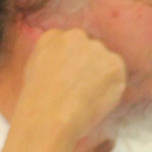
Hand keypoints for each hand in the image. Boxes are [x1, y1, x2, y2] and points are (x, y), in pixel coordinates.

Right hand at [13, 26, 127, 149]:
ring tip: (86, 98)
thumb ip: (53, 61)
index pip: (70, 44)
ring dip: (101, 77)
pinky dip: (112, 89)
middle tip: (81, 91)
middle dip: (88, 67)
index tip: (70, 79)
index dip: (72, 64)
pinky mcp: (114, 63)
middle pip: (89, 50)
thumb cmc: (37, 103)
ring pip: (105, 62)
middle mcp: (75, 36)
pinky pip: (117, 76)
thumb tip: (67, 66)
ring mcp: (96, 48)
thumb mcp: (34, 72)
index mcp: (52, 37)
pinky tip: (96, 100)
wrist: (50, 115)